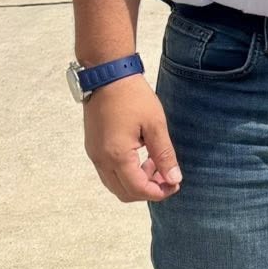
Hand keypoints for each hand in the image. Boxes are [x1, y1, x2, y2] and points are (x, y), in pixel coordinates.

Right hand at [82, 75, 182, 202]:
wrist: (106, 75)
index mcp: (117, 155)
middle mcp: (101, 160)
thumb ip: (164, 155)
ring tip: (155, 162)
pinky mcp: (93, 147)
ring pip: (115, 184)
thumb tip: (174, 179)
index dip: (159, 192)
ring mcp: (94, 154)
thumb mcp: (155, 124)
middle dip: (147, 190)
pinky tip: (141, 155)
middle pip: (124, 193)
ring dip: (136, 182)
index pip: (138, 189)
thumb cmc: (132, 96)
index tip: (175, 184)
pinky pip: (108, 172)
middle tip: (166, 176)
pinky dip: (126, 173)